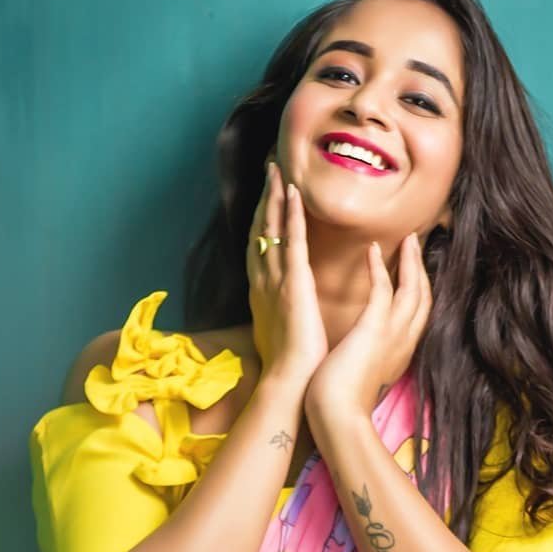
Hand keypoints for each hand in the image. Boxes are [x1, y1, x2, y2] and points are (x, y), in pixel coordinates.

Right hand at [246, 162, 328, 387]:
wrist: (289, 382)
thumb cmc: (289, 366)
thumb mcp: (279, 332)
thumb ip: (279, 313)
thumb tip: (282, 309)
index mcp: (262, 292)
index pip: (259, 247)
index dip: (260, 219)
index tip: (265, 196)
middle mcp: (263, 281)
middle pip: (258, 230)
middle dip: (262, 199)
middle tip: (268, 170)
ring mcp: (276, 280)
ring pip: (270, 229)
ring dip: (273, 197)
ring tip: (276, 169)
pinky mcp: (294, 283)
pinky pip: (292, 241)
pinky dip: (291, 214)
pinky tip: (293, 191)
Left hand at [305, 231, 432, 423]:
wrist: (339, 417)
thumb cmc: (343, 402)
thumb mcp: (363, 374)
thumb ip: (367, 359)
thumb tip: (359, 352)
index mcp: (401, 354)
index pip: (418, 316)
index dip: (418, 291)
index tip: (412, 271)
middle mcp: (404, 342)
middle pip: (425, 298)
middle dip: (422, 270)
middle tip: (416, 244)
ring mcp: (392, 334)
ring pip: (413, 289)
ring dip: (411, 261)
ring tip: (407, 238)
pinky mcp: (375, 329)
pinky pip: (384, 289)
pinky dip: (380, 267)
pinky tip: (374, 248)